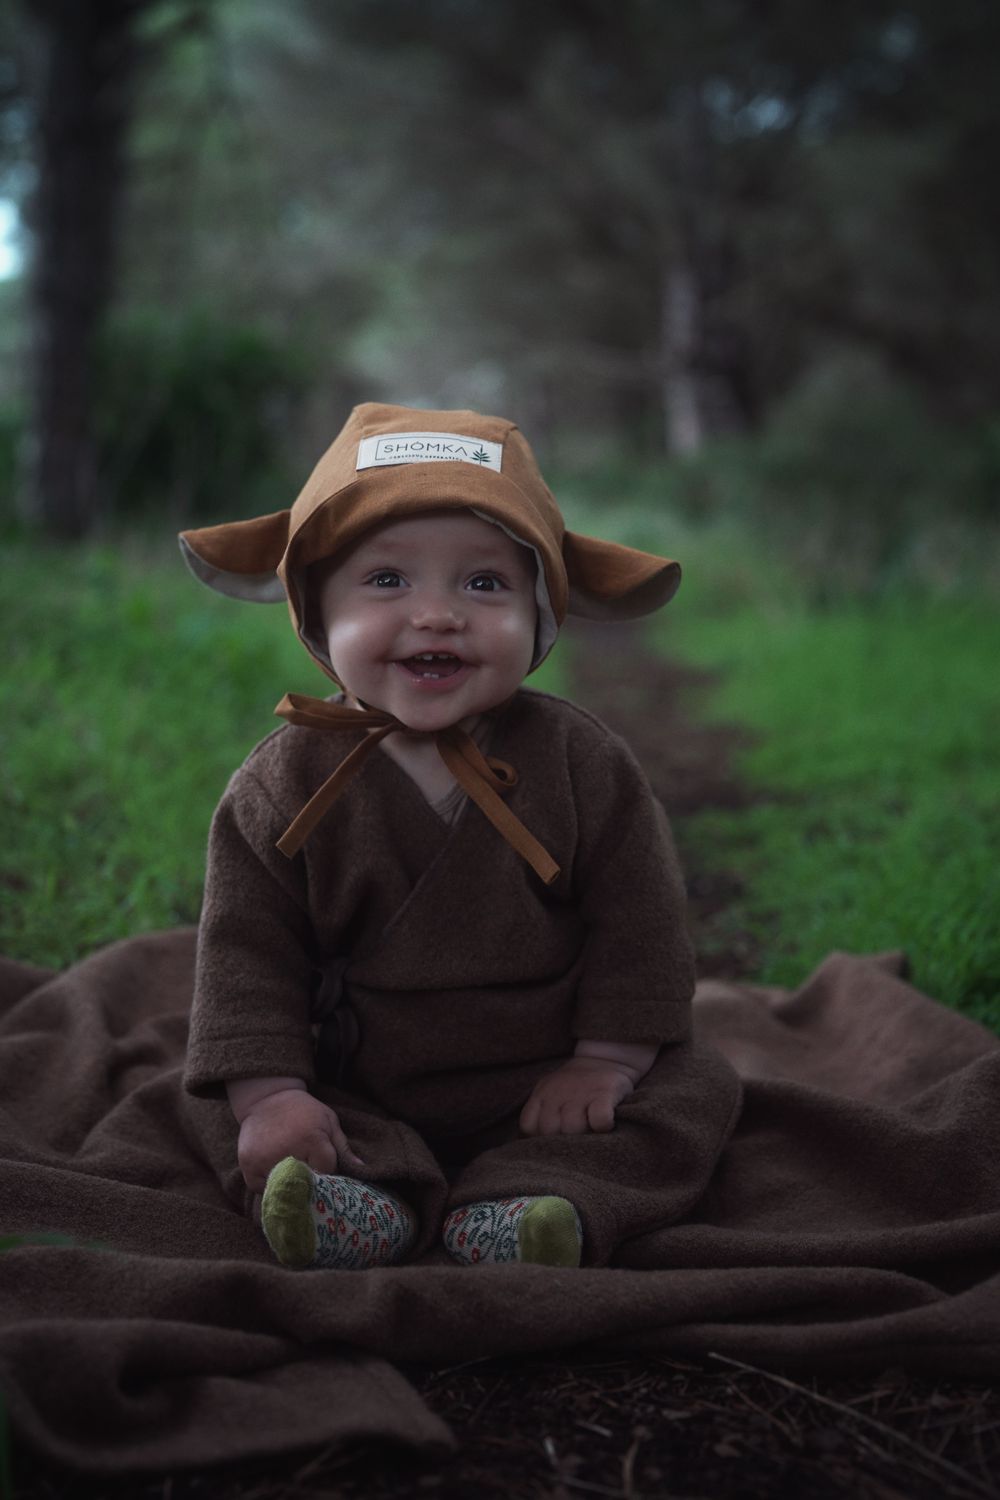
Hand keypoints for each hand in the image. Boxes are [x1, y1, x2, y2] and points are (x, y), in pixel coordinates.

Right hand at [235, 1088, 365, 1191]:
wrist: (266, 1098)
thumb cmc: (304, 1111)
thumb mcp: (328, 1121)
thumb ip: (343, 1147)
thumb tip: (363, 1169)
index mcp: (312, 1139)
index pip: (326, 1174)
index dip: (328, 1173)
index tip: (325, 1168)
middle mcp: (287, 1152)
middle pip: (305, 1187)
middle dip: (310, 1185)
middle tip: (308, 1175)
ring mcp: (265, 1161)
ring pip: (283, 1191)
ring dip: (289, 1187)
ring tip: (291, 1172)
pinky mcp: (248, 1166)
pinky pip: (263, 1190)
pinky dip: (270, 1186)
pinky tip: (274, 1170)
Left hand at [519, 1056, 636, 1136]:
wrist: (605, 1057)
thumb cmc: (576, 1086)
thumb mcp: (551, 1093)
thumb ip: (541, 1114)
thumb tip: (530, 1144)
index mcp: (542, 1094)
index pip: (528, 1126)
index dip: (538, 1138)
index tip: (552, 1140)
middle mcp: (558, 1092)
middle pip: (549, 1130)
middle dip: (561, 1141)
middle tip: (574, 1138)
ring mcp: (581, 1091)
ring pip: (572, 1127)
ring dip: (583, 1136)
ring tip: (590, 1132)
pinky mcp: (605, 1092)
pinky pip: (599, 1119)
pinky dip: (603, 1126)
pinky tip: (605, 1125)